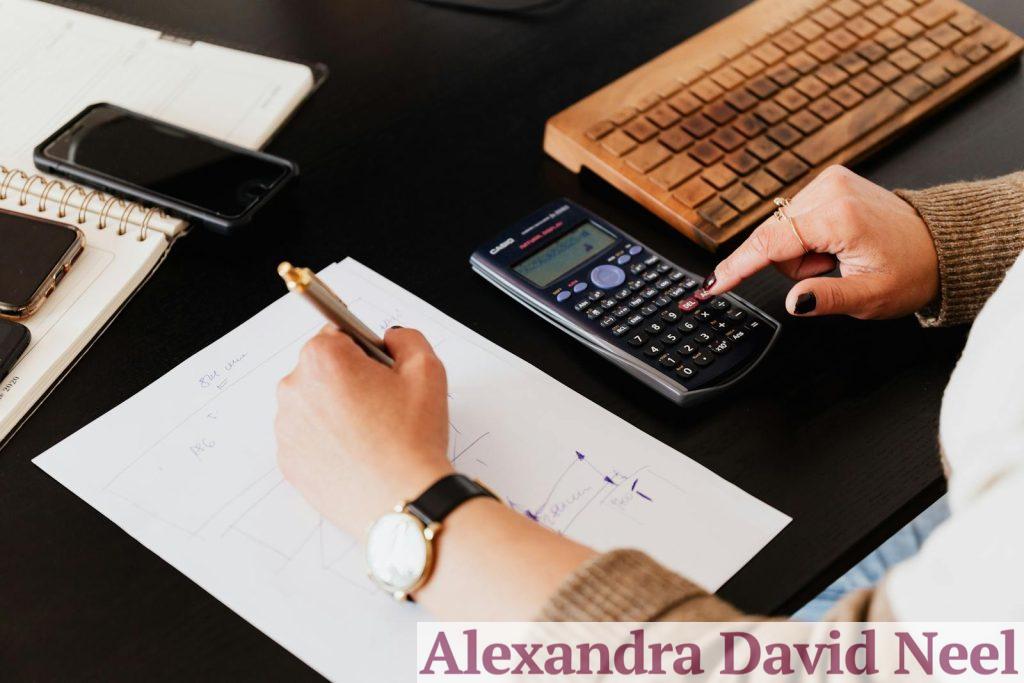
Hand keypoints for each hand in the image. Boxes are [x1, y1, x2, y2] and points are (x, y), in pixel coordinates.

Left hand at [275, 326, 453, 535]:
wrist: (403, 500)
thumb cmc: (412, 439)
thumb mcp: (428, 370)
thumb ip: (406, 339)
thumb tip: (391, 339)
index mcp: (323, 359)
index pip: (337, 334)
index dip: (365, 352)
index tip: (380, 372)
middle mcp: (294, 389)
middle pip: (321, 370)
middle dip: (348, 381)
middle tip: (382, 407)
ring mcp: (287, 428)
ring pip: (313, 405)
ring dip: (336, 411)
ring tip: (371, 436)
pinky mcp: (288, 461)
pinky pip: (307, 439)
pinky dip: (327, 442)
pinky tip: (356, 454)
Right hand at [704, 165, 938, 318]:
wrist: (938, 243)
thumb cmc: (911, 269)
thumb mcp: (871, 297)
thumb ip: (827, 300)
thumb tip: (794, 301)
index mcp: (840, 216)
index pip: (771, 243)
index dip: (737, 267)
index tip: (712, 284)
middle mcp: (830, 190)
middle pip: (773, 238)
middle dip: (792, 264)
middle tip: (831, 271)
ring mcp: (829, 181)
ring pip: (781, 230)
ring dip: (800, 252)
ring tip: (837, 257)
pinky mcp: (829, 181)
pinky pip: (793, 218)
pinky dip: (806, 238)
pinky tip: (834, 243)